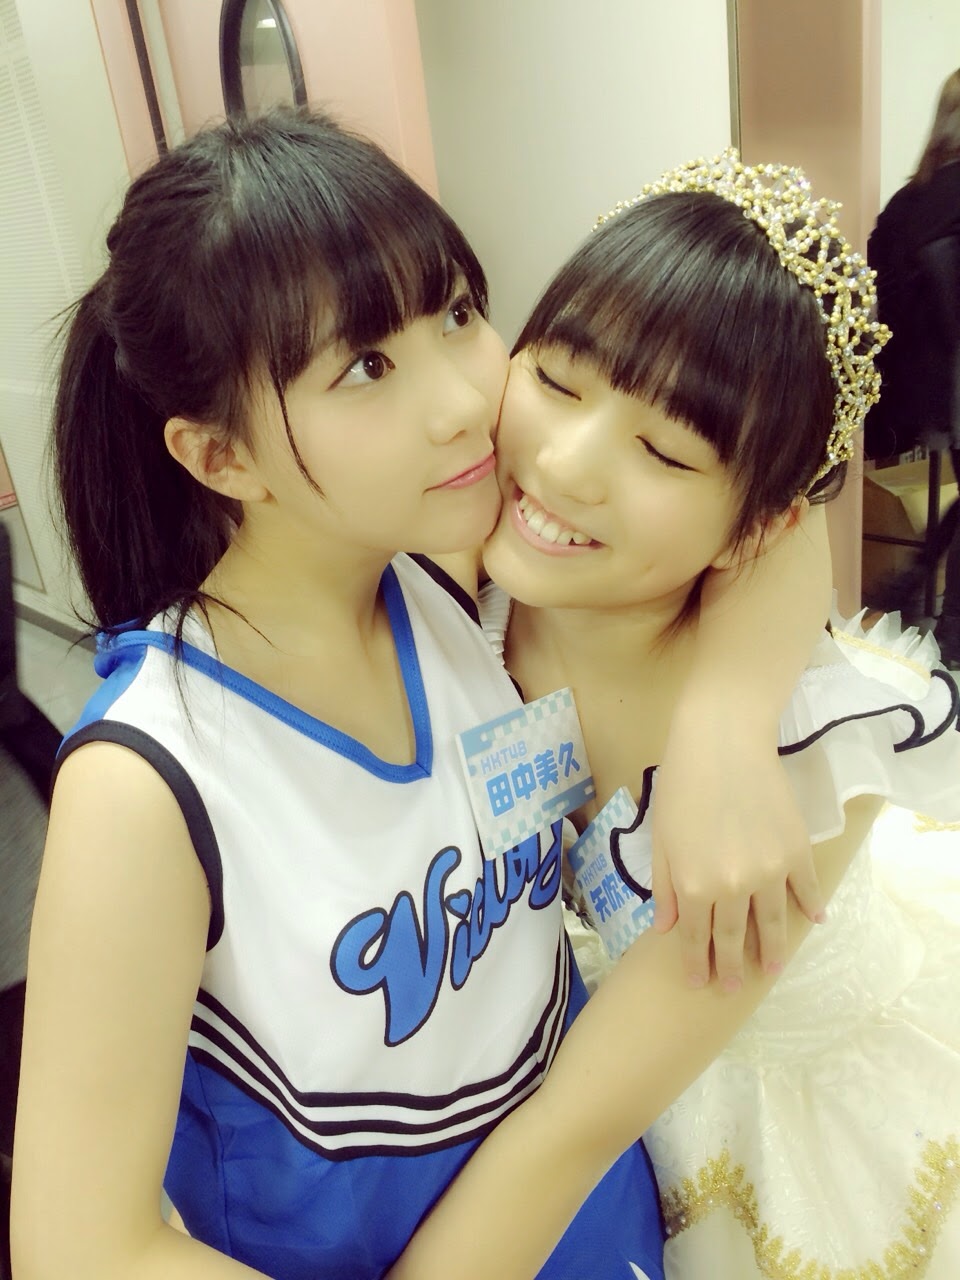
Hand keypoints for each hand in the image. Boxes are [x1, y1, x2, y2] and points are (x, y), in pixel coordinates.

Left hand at [652, 711, 824, 990]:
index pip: (695, 937)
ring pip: (773, 922)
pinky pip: (805, 888)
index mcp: (695, 885)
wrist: (722, 743)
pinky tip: (813, 921)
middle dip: (732, 966)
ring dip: (774, 949)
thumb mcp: (661, 839)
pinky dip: (810, 906)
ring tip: (774, 969)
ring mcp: (770, 871)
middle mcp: (734, 886)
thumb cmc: (681, 785)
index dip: (697, 962)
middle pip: (734, 936)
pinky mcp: (796, 851)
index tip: (699, 983)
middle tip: (733, 988)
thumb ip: (666, 888)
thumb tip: (667, 930)